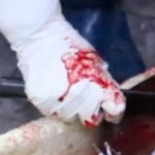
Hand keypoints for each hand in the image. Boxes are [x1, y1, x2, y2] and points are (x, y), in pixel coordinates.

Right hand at [0, 0, 124, 125]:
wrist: (40, 35)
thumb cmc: (69, 45)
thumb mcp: (95, 60)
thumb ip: (105, 82)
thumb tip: (112, 104)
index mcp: (97, 85)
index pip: (114, 110)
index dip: (113, 112)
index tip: (110, 111)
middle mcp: (78, 94)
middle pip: (89, 118)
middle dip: (88, 109)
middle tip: (81, 95)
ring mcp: (58, 99)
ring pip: (68, 117)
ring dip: (69, 108)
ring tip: (64, 89)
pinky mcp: (40, 100)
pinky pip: (51, 113)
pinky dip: (53, 105)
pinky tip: (52, 90)